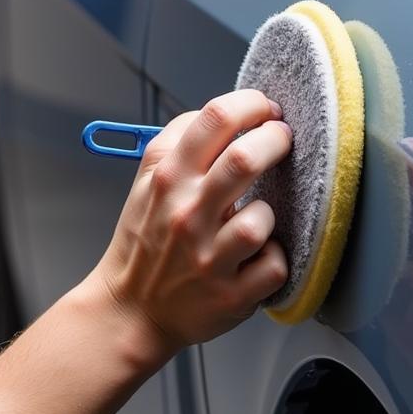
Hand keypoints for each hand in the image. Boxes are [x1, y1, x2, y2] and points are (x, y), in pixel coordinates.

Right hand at [90, 90, 292, 360]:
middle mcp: (186, 214)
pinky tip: (258, 256)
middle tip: (282, 139)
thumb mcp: (148, 182)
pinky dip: (274, 258)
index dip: (251, 104)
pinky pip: (274, 265)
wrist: (130, 309)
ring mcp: (208, 258)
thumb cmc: (148, 240)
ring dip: (269, 213)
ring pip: (262, 219)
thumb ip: (179, 143)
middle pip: (244, 159)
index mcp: (167, 178)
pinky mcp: (230, 296)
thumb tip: (229, 112)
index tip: (264, 109)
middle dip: (275, 139)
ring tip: (259, 216)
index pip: (215, 118)